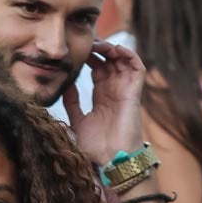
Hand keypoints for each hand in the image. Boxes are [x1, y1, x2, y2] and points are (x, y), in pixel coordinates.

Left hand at [61, 40, 146, 165]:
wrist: (111, 160)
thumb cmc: (96, 148)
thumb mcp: (77, 122)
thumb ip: (72, 104)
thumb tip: (64, 86)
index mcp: (101, 97)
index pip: (97, 69)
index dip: (88, 57)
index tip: (75, 51)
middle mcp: (114, 91)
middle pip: (109, 61)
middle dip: (99, 49)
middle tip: (86, 42)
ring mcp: (125, 91)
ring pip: (123, 61)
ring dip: (112, 49)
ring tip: (98, 45)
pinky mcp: (134, 93)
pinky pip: (137, 68)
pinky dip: (129, 55)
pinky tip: (115, 50)